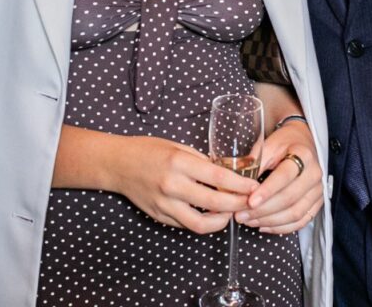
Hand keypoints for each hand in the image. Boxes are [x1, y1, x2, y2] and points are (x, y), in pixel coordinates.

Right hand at [111, 135, 258, 233]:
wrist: (118, 164)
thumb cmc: (148, 150)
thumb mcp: (176, 146)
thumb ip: (199, 161)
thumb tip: (223, 173)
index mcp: (179, 162)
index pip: (218, 176)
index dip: (240, 185)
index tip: (253, 187)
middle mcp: (173, 185)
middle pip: (215, 202)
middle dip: (237, 204)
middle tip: (249, 202)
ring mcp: (165, 204)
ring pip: (201, 224)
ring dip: (221, 221)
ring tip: (229, 213)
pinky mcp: (160, 216)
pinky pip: (186, 225)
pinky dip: (202, 222)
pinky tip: (209, 214)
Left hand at [234, 120, 323, 233]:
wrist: (303, 142)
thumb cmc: (283, 142)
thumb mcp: (268, 144)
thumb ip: (256, 161)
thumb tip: (238, 182)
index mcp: (303, 155)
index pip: (284, 176)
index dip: (267, 191)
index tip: (250, 201)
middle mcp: (314, 174)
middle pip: (289, 198)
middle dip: (263, 210)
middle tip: (242, 214)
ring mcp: (317, 191)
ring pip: (295, 213)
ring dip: (270, 221)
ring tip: (249, 221)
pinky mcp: (317, 203)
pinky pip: (300, 221)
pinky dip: (281, 227)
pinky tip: (263, 225)